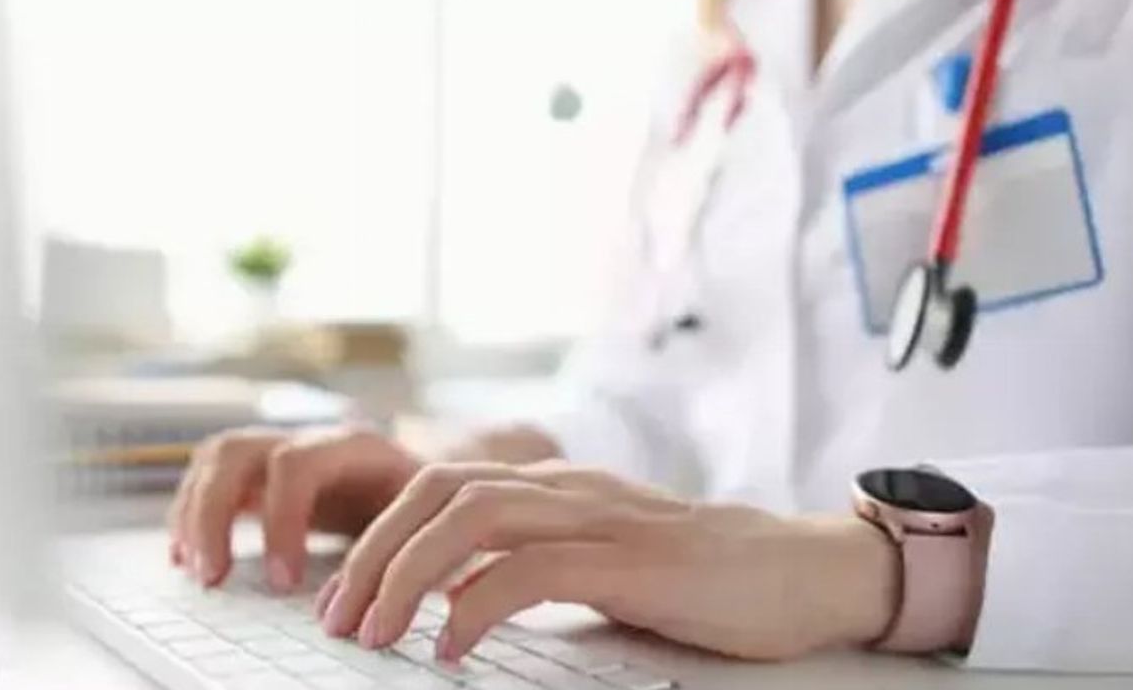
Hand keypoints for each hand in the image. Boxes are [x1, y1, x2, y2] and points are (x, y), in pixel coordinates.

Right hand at [166, 425, 421, 590]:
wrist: (428, 482)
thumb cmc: (425, 505)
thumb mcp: (421, 517)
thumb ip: (386, 543)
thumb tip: (346, 594)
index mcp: (353, 444)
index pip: (295, 463)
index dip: (281, 521)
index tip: (284, 581)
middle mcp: (308, 437)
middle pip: (235, 450)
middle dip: (212, 515)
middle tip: (214, 578)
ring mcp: (279, 449)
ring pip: (214, 459)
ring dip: (194, 516)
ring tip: (201, 573)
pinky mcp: (261, 472)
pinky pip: (208, 479)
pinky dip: (190, 517)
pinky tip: (188, 557)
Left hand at [313, 462, 898, 661]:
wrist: (797, 571)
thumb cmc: (698, 577)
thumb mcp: (598, 560)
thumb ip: (531, 562)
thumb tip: (454, 596)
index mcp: (555, 484)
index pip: (441, 484)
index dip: (379, 534)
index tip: (344, 596)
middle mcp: (567, 486)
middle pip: (439, 489)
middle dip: (373, 550)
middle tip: (335, 617)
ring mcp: (598, 517)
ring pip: (473, 516)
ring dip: (407, 573)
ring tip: (371, 632)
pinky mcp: (630, 560)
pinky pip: (532, 571)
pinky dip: (476, 605)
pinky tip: (449, 648)